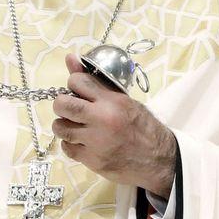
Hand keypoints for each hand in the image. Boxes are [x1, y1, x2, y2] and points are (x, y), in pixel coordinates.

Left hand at [50, 53, 175, 196]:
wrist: (158, 159)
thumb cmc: (141, 126)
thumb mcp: (123, 101)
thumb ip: (95, 82)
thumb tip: (69, 58)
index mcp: (112, 101)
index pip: (77, 82)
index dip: (74, 85)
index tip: (79, 91)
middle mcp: (102, 119)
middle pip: (62, 105)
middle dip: (62, 105)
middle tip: (70, 109)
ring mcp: (95, 141)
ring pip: (60, 128)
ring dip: (64, 125)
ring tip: (75, 126)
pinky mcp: (92, 160)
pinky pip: (66, 147)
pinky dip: (71, 144)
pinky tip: (82, 142)